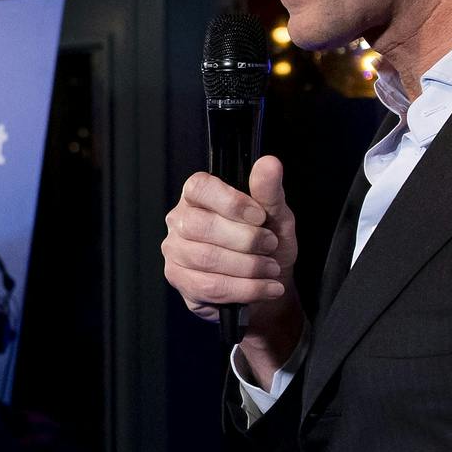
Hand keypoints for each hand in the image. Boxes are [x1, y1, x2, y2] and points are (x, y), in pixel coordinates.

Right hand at [162, 156, 303, 381]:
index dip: (230, 201)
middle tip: (271, 245)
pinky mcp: (179, 280)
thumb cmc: (268, 244)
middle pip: (200, 226)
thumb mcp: (276, 216)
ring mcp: (175, 252)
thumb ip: (269, 191)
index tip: (260, 216)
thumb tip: (269, 163)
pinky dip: (244, 289)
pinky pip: (208, 286)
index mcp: (198, 196)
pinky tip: (266, 288)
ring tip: (272, 269)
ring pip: (205, 258)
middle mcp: (179, 221)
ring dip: (247, 267)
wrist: (268, 282)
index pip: (199, 188)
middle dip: (244, 239)